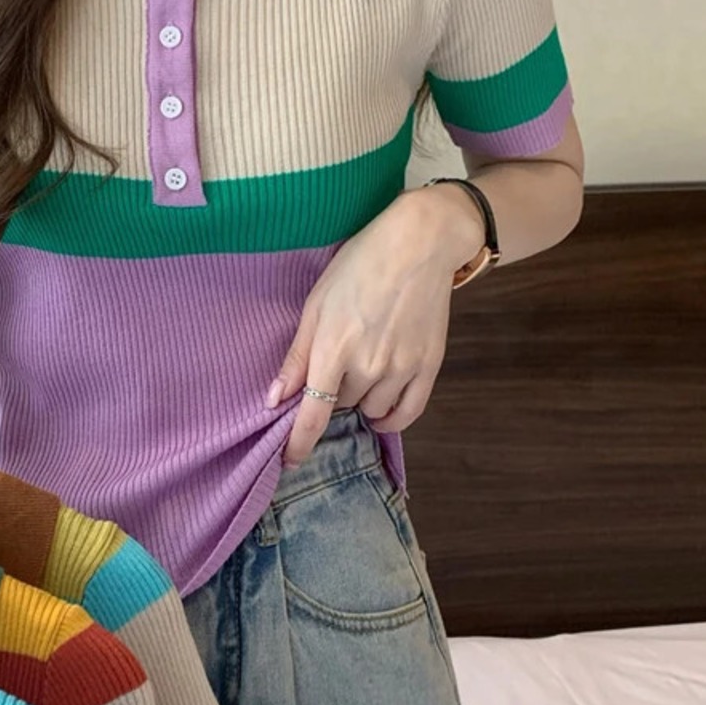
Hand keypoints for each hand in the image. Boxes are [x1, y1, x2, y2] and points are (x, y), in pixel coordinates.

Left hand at [268, 183, 484, 466]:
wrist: (419, 243)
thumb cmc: (359, 265)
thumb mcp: (316, 304)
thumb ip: (297, 356)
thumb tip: (276, 400)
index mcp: (333, 349)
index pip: (313, 415)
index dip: (299, 443)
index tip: (291, 461)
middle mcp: (368, 365)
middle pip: (341, 406)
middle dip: (332, 394)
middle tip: (336, 364)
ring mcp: (402, 368)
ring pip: (372, 409)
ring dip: (361, 400)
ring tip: (361, 370)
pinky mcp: (429, 366)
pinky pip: (408, 412)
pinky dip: (391, 419)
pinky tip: (381, 412)